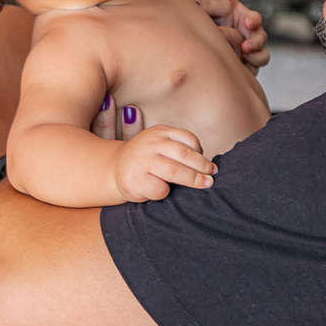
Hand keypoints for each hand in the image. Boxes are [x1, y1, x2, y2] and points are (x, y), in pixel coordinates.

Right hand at [91, 98, 213, 199]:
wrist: (113, 169)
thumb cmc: (146, 161)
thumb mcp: (160, 145)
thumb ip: (179, 149)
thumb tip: (209, 166)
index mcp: (160, 132)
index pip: (188, 139)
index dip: (201, 153)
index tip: (207, 165)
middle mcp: (151, 143)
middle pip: (185, 155)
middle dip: (202, 167)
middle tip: (212, 177)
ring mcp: (143, 161)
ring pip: (175, 171)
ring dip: (194, 180)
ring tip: (205, 185)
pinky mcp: (136, 180)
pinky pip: (160, 189)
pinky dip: (167, 193)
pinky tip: (166, 193)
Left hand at [173, 0, 269, 72]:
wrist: (211, 44)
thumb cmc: (219, 22)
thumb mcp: (219, 10)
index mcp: (247, 20)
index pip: (255, 19)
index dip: (254, 20)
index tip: (248, 22)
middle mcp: (253, 35)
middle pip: (261, 38)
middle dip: (256, 41)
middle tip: (245, 45)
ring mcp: (253, 51)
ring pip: (262, 55)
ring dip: (255, 55)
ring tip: (243, 55)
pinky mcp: (249, 65)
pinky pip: (256, 68)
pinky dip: (251, 65)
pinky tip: (243, 65)